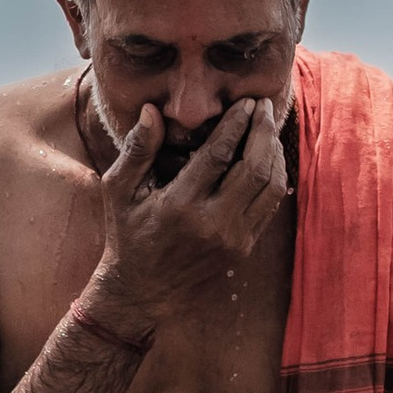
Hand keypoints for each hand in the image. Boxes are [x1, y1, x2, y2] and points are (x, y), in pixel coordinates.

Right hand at [93, 96, 290, 328]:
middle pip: (254, 167)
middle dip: (263, 131)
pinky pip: (270, 205)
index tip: (245, 101)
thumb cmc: (127, 235)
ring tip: (267, 126)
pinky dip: (274, 176)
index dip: (236, 124)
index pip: (219, 155)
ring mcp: (233, 238)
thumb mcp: (118, 191)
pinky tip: (268, 156)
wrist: (143, 292)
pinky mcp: (244, 247)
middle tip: (262, 105)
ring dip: (273, 152)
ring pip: (270, 186)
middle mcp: (212, 223)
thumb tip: (152, 110)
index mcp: (179, 205)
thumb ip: (137, 149)